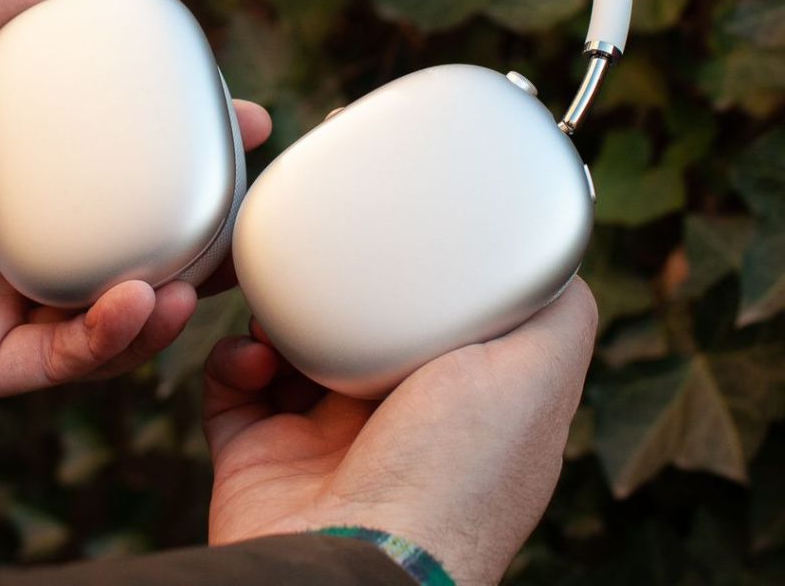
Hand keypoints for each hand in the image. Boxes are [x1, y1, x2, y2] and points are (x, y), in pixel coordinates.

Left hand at [0, 0, 271, 405]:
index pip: (105, 167)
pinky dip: (111, 337)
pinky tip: (141, 303)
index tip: (234, 120)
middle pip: (122, 242)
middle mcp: (0, 242)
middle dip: (195, 231)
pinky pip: (62, 359)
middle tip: (247, 207)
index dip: (174, 148)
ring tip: (204, 273)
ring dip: (169, 296)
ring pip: (107, 311)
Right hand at [205, 278, 596, 585]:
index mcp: (456, 407)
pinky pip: (234, 387)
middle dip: (338, 291)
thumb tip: (556, 258)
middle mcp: (394, 425)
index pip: (435, 323)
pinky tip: (253, 354)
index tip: (399, 238)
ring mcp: (323, 443)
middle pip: (359, 328)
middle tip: (326, 261)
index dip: (418, 280)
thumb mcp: (534, 376)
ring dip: (279, 315)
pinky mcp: (260, 455)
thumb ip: (558, 315)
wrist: (352, 562)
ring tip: (280, 308)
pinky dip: (234, 360)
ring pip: (291, 348)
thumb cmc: (452, 475)